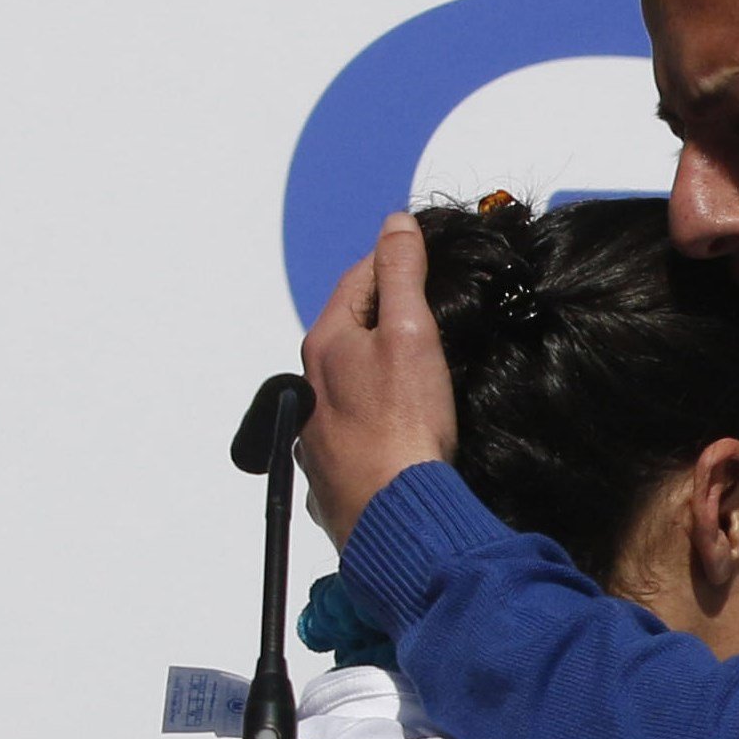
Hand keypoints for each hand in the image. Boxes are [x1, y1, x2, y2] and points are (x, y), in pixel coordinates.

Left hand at [299, 212, 455, 538]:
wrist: (393, 514)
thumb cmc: (402, 425)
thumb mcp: (412, 332)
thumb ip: (402, 273)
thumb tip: (396, 224)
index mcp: (326, 344)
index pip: (358, 281)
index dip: (391, 260)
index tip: (420, 251)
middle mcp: (311, 386)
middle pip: (350, 332)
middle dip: (384, 314)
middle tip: (426, 305)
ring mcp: (317, 432)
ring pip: (348, 383)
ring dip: (376, 368)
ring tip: (417, 368)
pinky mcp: (334, 472)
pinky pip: (354, 430)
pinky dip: (377, 416)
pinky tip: (401, 427)